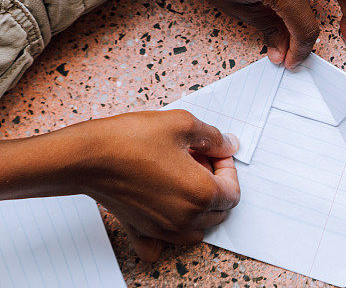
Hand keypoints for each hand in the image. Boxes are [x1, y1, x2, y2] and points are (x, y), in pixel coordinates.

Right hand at [78, 110, 239, 260]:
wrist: (87, 155)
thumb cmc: (131, 139)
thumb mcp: (183, 125)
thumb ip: (213, 138)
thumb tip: (228, 146)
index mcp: (201, 194)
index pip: (233, 192)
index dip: (228, 168)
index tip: (215, 153)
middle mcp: (184, 218)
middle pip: (218, 211)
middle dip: (215, 185)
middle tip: (198, 160)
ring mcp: (161, 228)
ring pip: (196, 231)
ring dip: (199, 210)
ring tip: (184, 180)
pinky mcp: (140, 229)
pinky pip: (160, 246)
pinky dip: (168, 236)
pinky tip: (165, 213)